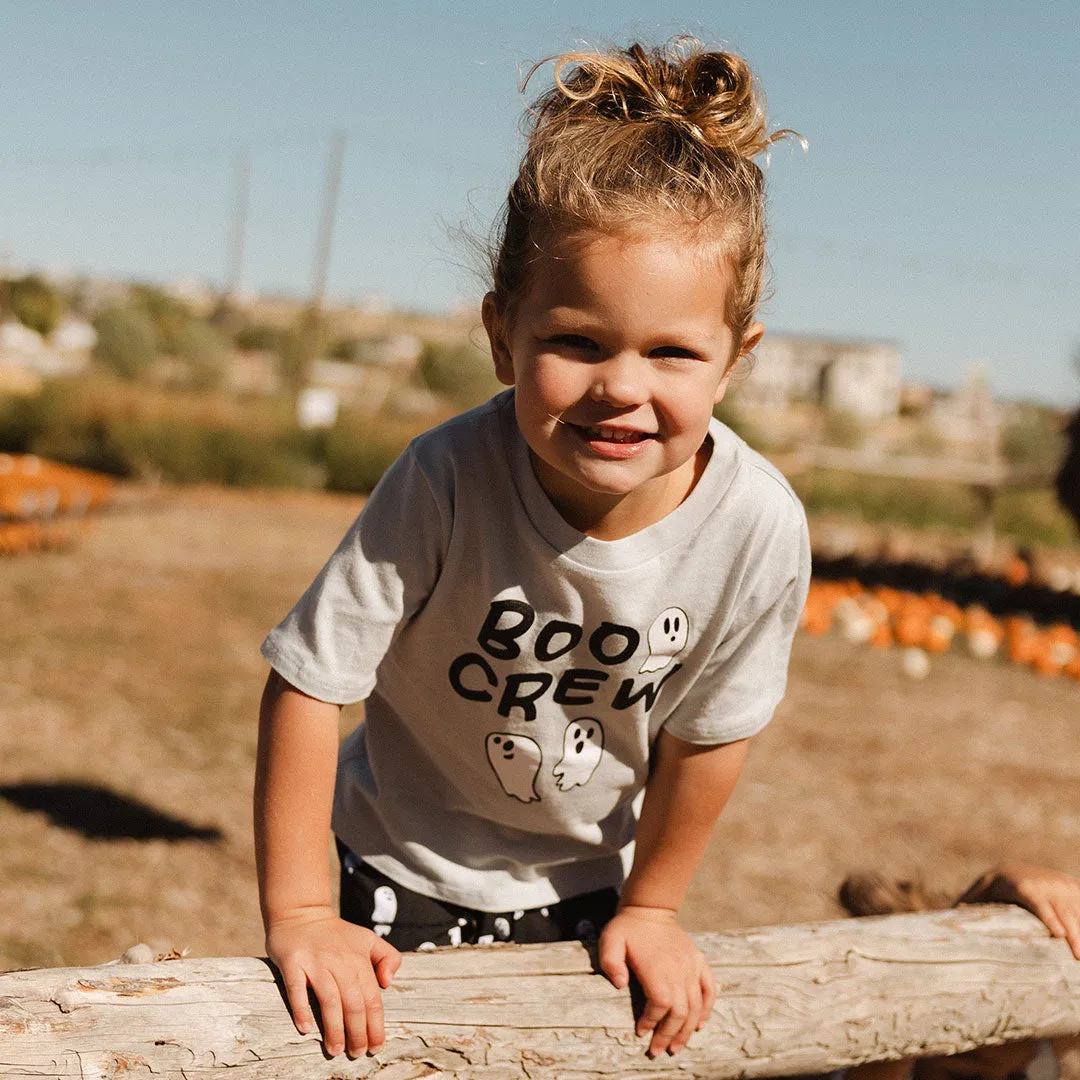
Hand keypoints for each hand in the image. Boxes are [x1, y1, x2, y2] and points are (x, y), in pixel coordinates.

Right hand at [266, 906, 401, 1056]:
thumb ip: (388, 957)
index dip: (376, 1024)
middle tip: (357, 1054)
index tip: (377, 1046)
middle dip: (357, 1032)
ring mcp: (316, 961)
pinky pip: (297, 988)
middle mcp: (340, 960)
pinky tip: (306, 1029)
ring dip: (333, 1028)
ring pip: (329, 999)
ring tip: (335, 1050)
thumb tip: (388, 983)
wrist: (301, 912)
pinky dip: (301, 1009)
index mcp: (360, 958)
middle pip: (353, 1002)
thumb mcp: (368, 939)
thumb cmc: (337, 933)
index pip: (372, 997)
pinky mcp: (293, 961)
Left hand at [598, 906, 714, 1057]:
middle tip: (658, 1051)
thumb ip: (611, 963)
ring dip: (687, 1030)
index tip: (641, 1032)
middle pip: (680, 1011)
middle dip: (669, 1035)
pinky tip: (700, 1024)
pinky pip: (709, 989)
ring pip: (695, 1006)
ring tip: (677, 1047)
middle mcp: (678, 968)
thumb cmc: (627, 928)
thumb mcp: (610, 940)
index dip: (652, 1022)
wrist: (650, 909)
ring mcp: (691, 965)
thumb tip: (619, 984)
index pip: (660, 1003)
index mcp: (657, 966)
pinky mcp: (699, 962)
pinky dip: (707, 1009)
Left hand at [955, 863, 1079, 958]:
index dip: (1049, 917)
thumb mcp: (979, 894)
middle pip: (1063, 911)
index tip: (1059, 934)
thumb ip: (968, 906)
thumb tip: (949, 916)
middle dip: (1074, 934)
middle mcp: (1045, 884)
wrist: (1013, 869)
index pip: (1037, 902)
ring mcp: (1062, 886)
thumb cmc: (993, 888)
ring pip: (1077, 910)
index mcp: (1021, 886)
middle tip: (1077, 958)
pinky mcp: (1074, 889)